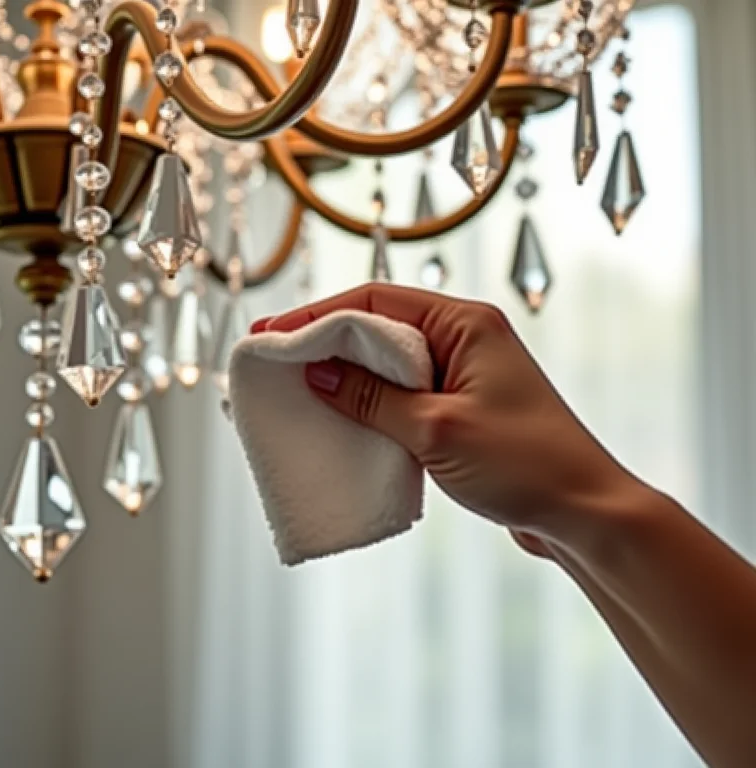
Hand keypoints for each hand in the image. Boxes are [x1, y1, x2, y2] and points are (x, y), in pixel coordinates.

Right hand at [255, 285, 648, 549]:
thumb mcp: (436, 429)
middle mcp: (464, 340)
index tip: (272, 336)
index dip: (318, 317)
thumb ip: (371, 398)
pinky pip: (404, 397)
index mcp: (465, 324)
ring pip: (389, 366)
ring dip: (346, 378)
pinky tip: (341, 422)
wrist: (584, 513)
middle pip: (379, 329)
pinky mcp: (461, 410)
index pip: (376, 301)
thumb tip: (315, 372)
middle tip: (273, 364)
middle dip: (326, 345)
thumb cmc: (524, 464)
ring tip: (297, 393)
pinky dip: (371, 406)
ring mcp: (463, 376)